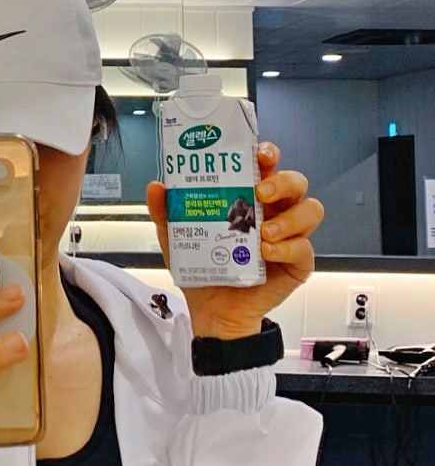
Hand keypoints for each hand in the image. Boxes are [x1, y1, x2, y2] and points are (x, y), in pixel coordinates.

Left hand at [146, 141, 323, 338]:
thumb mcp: (177, 237)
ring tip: (263, 231)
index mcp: (250, 198)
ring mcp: (289, 236)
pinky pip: (304, 248)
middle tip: (260, 192)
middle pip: (295, 182)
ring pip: (310, 210)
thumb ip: (166, 211)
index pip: (267, 166)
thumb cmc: (203, 268)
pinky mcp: (297, 263)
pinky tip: (265, 253)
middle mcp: (274, 212)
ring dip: (289, 217)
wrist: (212, 311)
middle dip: (282, 181)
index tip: (260, 154)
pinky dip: (286, 248)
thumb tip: (156, 187)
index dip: (268, 154)